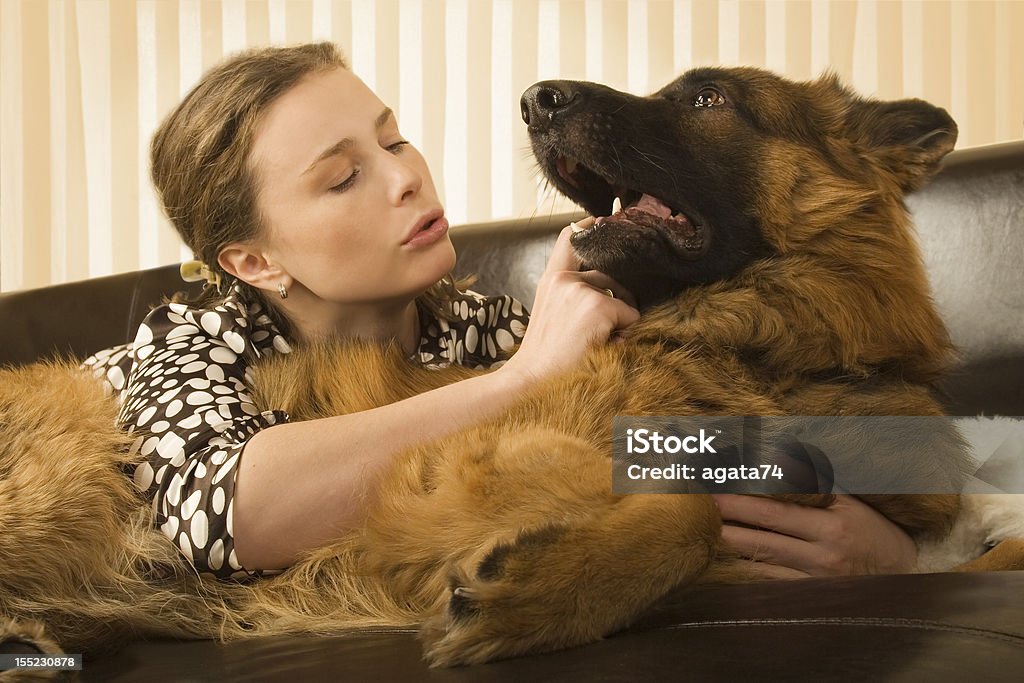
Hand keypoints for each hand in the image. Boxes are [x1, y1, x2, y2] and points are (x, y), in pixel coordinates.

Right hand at [500, 218, 638, 384]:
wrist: (531, 381)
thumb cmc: (545, 358)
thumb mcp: (551, 317)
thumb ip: (570, 297)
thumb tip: (608, 291)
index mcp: (551, 281)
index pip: (570, 238)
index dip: (589, 226)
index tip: (602, 219)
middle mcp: (564, 279)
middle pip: (609, 276)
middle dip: (617, 300)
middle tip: (598, 333)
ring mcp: (580, 290)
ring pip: (622, 298)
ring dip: (620, 321)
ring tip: (597, 343)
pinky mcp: (597, 305)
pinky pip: (631, 316)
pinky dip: (625, 334)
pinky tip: (603, 347)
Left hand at [711, 493, 917, 578]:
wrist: (906, 577)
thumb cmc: (876, 532)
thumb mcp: (854, 501)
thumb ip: (818, 481)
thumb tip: (783, 455)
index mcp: (833, 525)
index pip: (777, 510)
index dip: (743, 500)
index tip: (717, 487)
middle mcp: (822, 553)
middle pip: (763, 536)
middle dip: (728, 520)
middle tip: (698, 506)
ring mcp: (815, 578)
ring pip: (763, 561)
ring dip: (731, 546)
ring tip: (703, 531)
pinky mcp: (811, 596)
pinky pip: (771, 582)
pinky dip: (747, 570)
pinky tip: (724, 560)